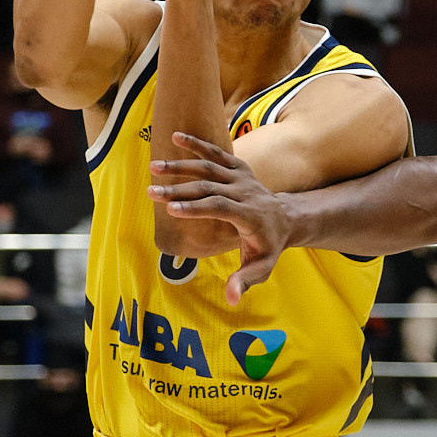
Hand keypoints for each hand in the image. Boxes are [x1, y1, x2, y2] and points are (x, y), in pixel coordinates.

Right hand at [150, 131, 287, 301]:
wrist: (286, 219)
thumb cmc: (268, 247)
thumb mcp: (262, 268)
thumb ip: (245, 281)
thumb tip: (231, 299)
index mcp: (249, 215)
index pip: (221, 208)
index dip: (196, 208)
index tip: (170, 210)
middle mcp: (246, 192)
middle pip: (209, 186)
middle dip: (179, 189)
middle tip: (151, 193)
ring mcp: (241, 177)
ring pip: (210, 165)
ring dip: (181, 164)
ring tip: (153, 166)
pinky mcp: (238, 167)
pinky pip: (216, 152)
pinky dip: (196, 144)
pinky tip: (175, 137)